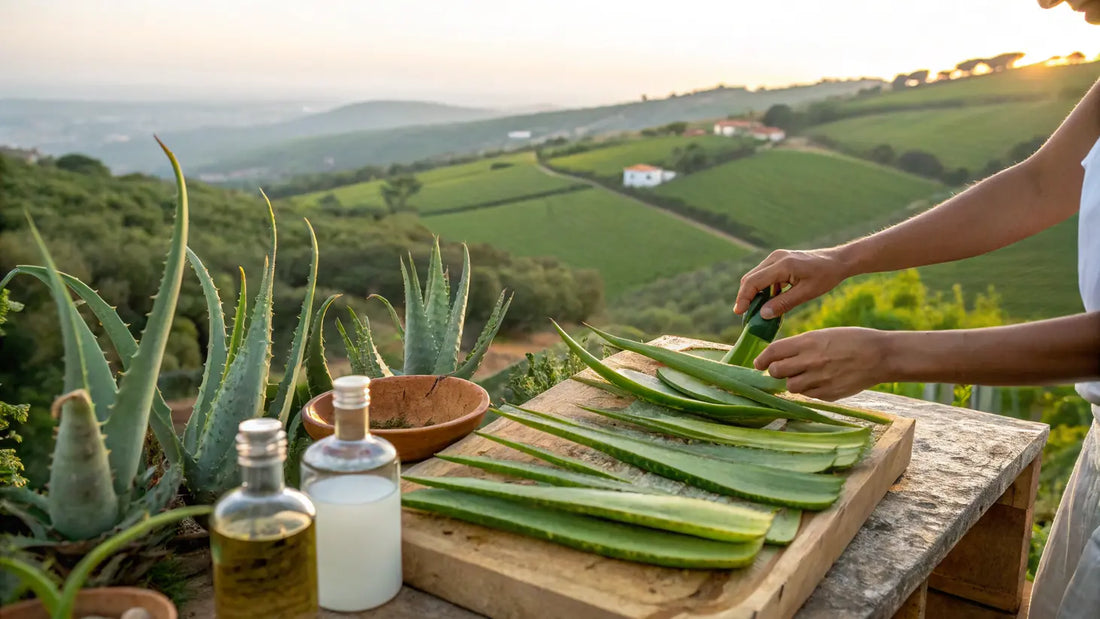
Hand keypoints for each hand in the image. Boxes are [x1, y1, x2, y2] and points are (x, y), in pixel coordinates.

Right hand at [733, 248, 849, 318]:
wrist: (837, 261)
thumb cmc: (825, 276)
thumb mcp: (807, 293)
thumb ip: (784, 303)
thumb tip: (763, 314)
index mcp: (782, 265)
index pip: (753, 282)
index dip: (743, 298)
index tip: (738, 312)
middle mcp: (775, 258)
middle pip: (750, 278)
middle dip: (745, 297)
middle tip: (745, 316)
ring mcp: (776, 257)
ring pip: (755, 277)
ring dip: (753, 294)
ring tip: (756, 312)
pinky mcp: (778, 260)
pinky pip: (763, 275)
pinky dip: (762, 289)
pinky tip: (769, 302)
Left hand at [753, 327, 890, 400]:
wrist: (880, 356)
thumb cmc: (851, 340)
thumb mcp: (823, 335)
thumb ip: (800, 346)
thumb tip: (778, 357)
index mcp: (808, 341)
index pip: (773, 352)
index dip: (762, 359)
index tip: (759, 364)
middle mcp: (811, 361)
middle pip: (777, 372)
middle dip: (776, 371)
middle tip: (782, 370)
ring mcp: (820, 379)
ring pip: (791, 387)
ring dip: (792, 382)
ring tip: (804, 375)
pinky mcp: (829, 394)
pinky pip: (809, 395)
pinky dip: (809, 390)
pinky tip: (821, 381)